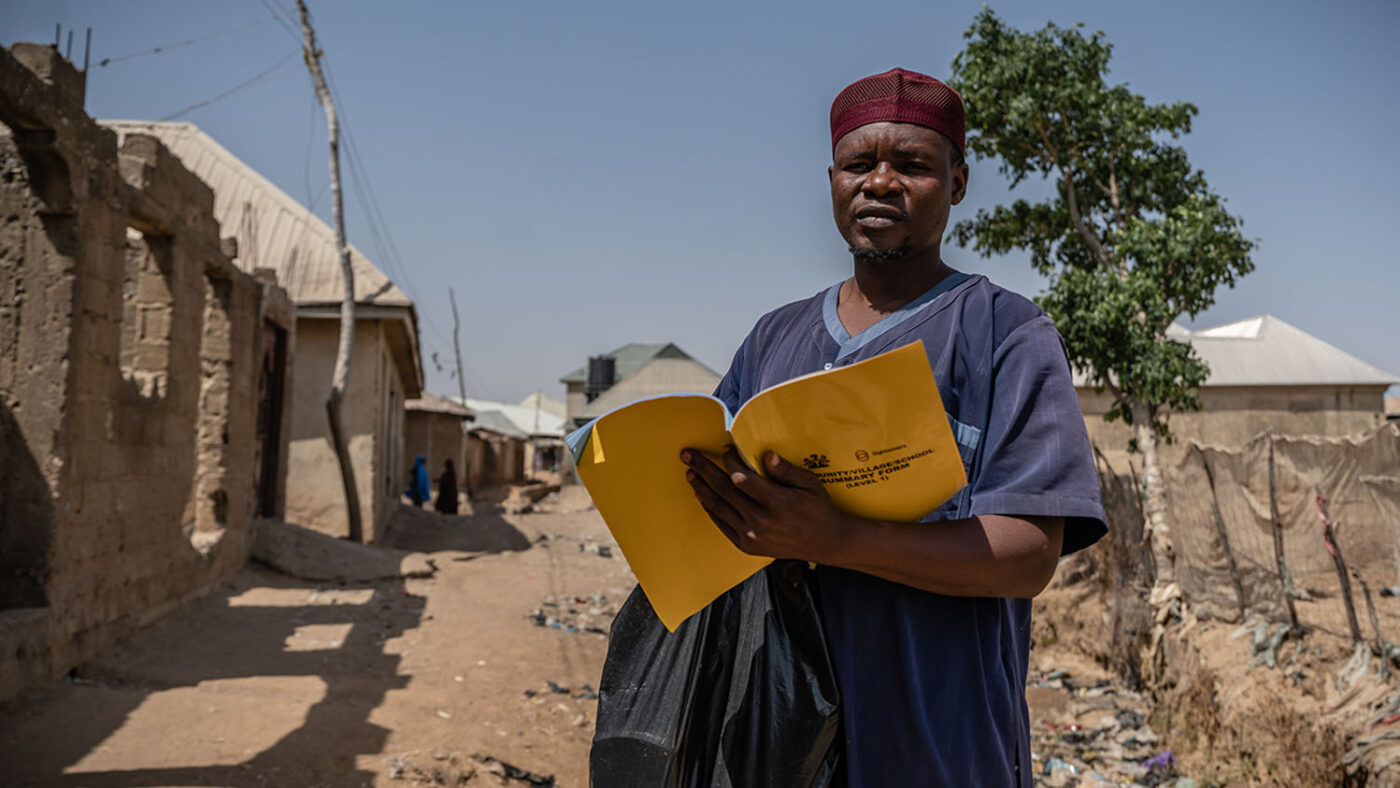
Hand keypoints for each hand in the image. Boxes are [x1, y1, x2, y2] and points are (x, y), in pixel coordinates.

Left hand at [680, 445, 847, 562]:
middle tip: (688, 455)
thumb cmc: (818, 509)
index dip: (731, 461)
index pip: (743, 478)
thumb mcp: (810, 485)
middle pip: (724, 490)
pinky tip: (702, 496)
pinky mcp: (746, 545)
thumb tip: (766, 454)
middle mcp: (760, 520)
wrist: (824, 543)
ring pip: (719, 507)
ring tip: (690, 473)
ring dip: (701, 488)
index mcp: (777, 503)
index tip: (725, 449)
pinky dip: (710, 509)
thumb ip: (786, 470)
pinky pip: (722, 523)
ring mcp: (751, 535)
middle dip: (704, 469)